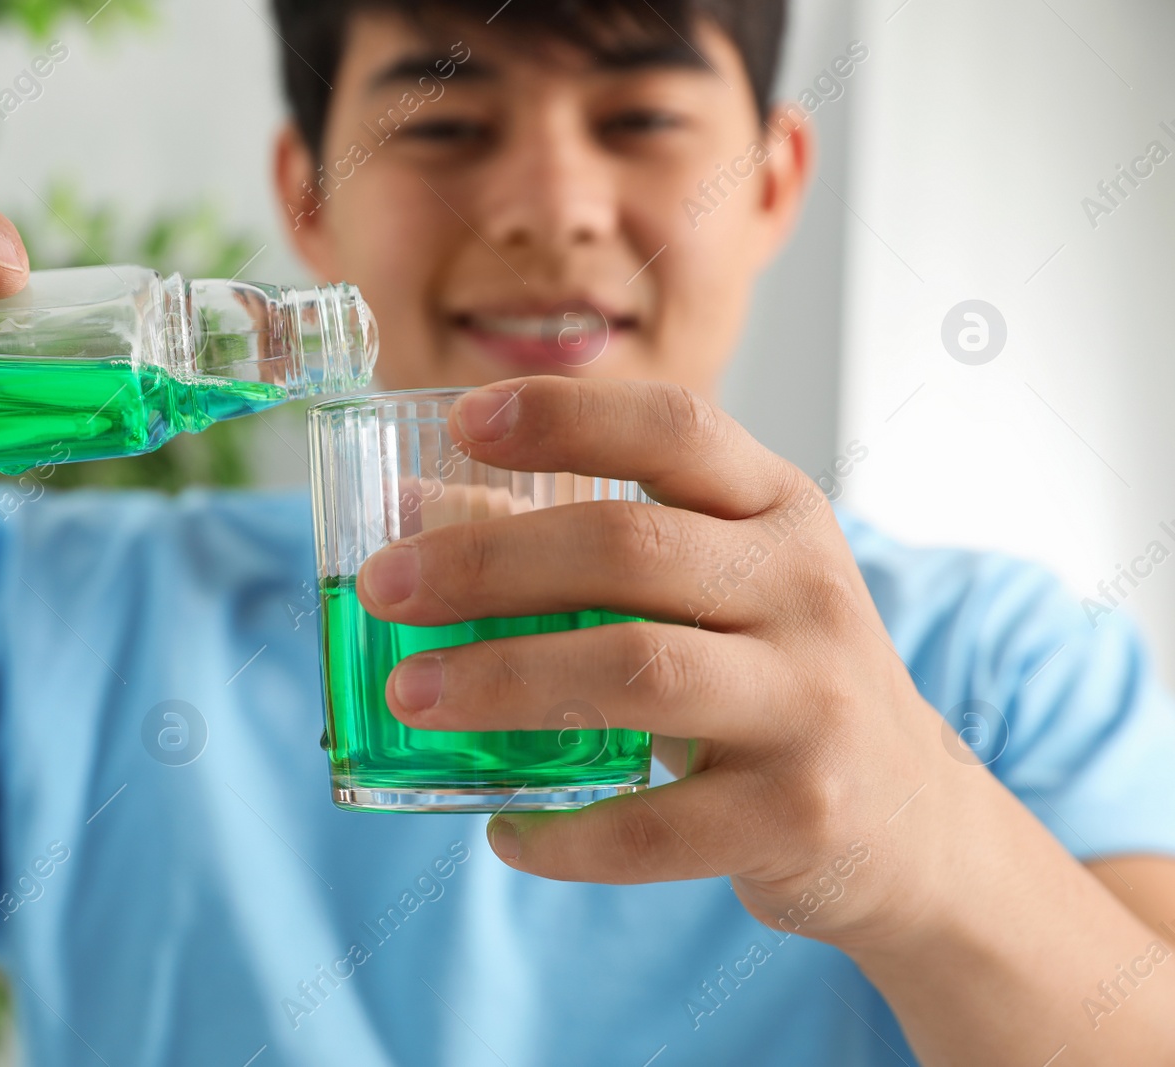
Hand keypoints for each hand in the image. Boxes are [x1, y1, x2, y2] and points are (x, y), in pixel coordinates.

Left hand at [355, 376, 977, 948]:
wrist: (911, 821)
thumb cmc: (770, 675)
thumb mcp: (702, 586)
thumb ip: (573, 544)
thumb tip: (411, 509)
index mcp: (778, 510)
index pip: (677, 428)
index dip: (567, 415)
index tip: (463, 419)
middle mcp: (806, 589)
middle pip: (631, 548)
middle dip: (489, 562)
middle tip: (384, 588)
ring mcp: (813, 702)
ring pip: (638, 672)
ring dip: (504, 681)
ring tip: (409, 695)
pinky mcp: (801, 812)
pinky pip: (658, 826)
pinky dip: (565, 836)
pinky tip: (502, 832)